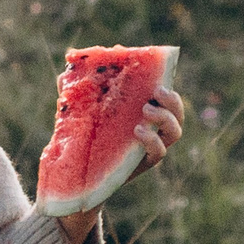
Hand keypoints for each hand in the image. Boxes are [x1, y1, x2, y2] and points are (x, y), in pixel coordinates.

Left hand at [56, 85, 186, 243]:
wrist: (76, 175)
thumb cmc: (81, 136)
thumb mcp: (78, 110)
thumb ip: (76, 90)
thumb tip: (66, 68)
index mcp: (141, 113)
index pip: (164, 98)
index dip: (167, 86)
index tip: (157, 76)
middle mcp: (151, 130)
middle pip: (177, 114)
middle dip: (173, 101)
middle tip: (156, 91)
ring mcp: (149, 148)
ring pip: (174, 133)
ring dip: (166, 118)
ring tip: (146, 110)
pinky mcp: (143, 164)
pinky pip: (159, 153)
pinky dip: (153, 140)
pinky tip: (137, 130)